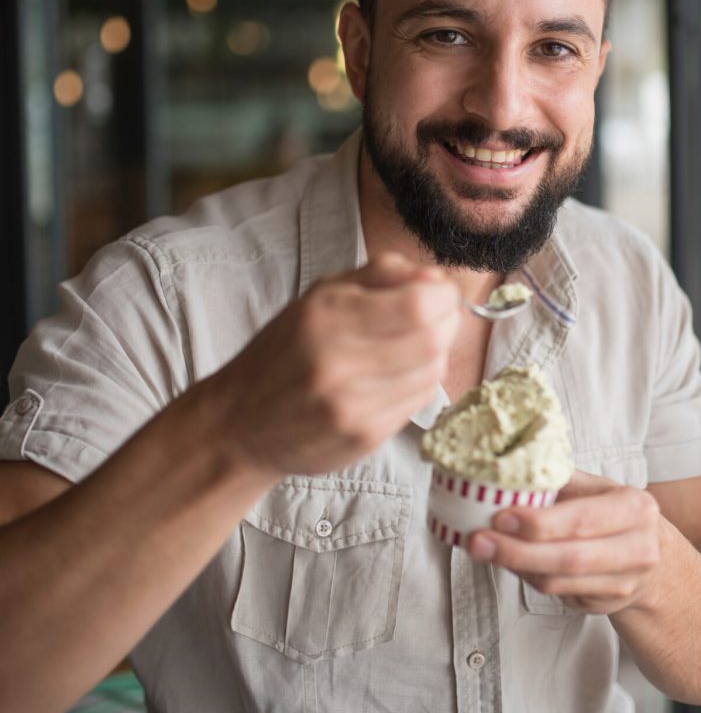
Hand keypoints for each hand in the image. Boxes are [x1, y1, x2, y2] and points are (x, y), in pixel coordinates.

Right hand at [207, 252, 459, 478]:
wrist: (241, 422)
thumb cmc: (286, 348)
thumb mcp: (323, 293)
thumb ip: (382, 274)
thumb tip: (436, 278)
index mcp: (326, 317)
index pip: (417, 305)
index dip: (442, 295)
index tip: (439, 292)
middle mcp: (338, 363)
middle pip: (433, 339)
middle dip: (446, 322)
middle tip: (435, 316)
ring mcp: (352, 406)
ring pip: (432, 371)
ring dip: (435, 353)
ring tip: (411, 347)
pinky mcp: (364, 437)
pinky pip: (419, 402)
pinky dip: (420, 382)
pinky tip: (397, 376)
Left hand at [467, 470, 663, 614]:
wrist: (654, 557)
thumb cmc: (616, 513)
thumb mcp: (599, 487)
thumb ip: (562, 478)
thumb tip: (513, 467)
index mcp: (635, 508)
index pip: (581, 519)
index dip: (538, 522)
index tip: (500, 516)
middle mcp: (637, 549)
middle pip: (568, 558)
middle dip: (516, 551)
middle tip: (478, 541)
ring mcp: (623, 584)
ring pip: (558, 582)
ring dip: (516, 566)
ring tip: (485, 549)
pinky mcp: (604, 606)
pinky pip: (557, 594)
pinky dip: (528, 577)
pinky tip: (511, 561)